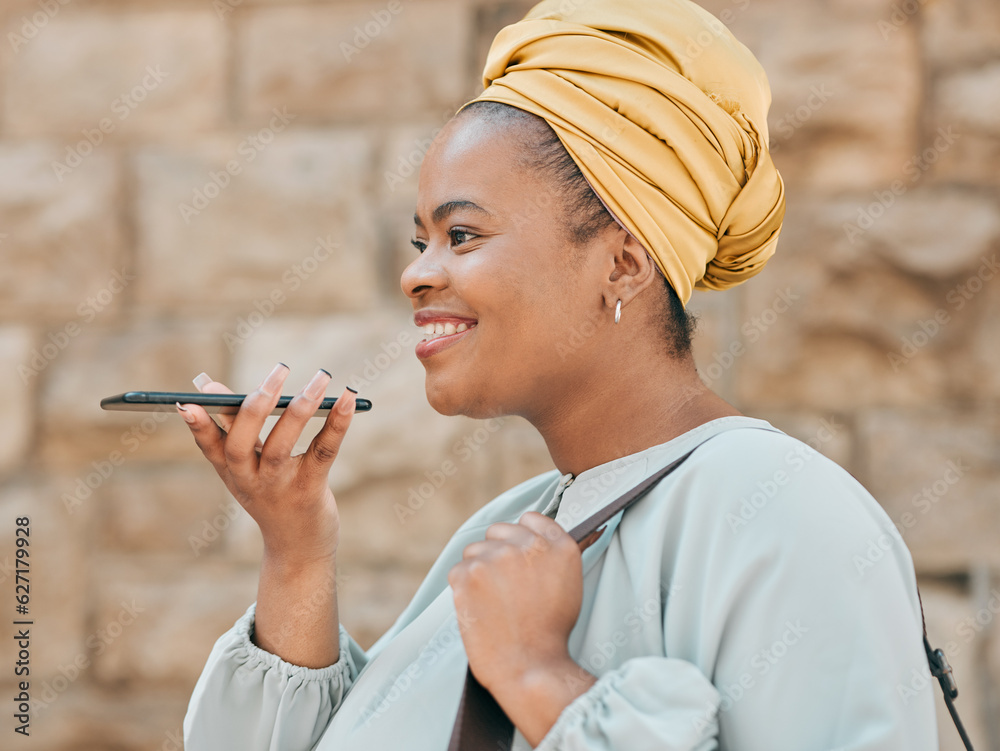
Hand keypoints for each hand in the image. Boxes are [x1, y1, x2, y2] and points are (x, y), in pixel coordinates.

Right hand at [178, 364, 356, 567]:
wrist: (298, 548)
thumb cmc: (271, 496)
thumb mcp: (245, 468)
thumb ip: (232, 429)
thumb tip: (207, 386)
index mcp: (231, 471)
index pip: (209, 446)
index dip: (198, 426)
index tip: (188, 403)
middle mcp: (250, 480)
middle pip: (241, 443)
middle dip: (255, 405)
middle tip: (279, 370)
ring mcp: (279, 486)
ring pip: (281, 445)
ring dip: (301, 407)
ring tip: (320, 378)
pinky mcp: (310, 489)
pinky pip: (323, 451)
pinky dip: (337, 422)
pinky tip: (347, 399)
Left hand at [448, 512, 599, 695]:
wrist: (529, 665)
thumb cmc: (550, 633)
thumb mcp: (569, 584)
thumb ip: (552, 555)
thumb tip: (535, 536)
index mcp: (557, 546)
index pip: (530, 519)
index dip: (521, 536)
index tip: (517, 554)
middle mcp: (527, 545)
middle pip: (498, 530)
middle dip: (497, 552)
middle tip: (502, 585)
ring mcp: (496, 557)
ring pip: (474, 550)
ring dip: (478, 570)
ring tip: (492, 602)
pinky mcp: (468, 573)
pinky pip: (458, 571)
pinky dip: (463, 589)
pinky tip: (479, 609)